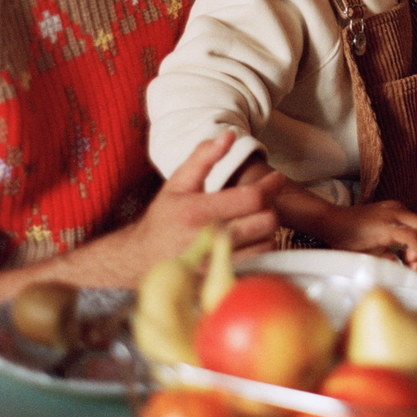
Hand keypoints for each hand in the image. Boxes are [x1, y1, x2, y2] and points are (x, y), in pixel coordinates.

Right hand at [122, 132, 283, 271]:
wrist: (140, 260)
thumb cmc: (163, 218)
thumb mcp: (178, 182)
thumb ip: (204, 157)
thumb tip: (228, 135)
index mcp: (198, 212)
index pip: (252, 198)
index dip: (271, 185)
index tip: (276, 178)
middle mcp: (208, 241)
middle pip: (266, 222)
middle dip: (270, 206)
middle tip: (263, 199)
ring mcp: (215, 265)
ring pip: (266, 244)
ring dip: (266, 230)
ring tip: (254, 219)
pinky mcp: (220, 280)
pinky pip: (257, 265)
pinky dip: (259, 250)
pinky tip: (248, 240)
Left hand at [322, 200, 416, 270]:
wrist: (333, 220)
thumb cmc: (344, 239)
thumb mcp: (364, 257)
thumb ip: (385, 262)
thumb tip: (400, 267)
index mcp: (385, 226)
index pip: (413, 237)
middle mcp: (393, 212)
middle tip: (416, 262)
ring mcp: (394, 207)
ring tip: (408, 256)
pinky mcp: (393, 207)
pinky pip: (411, 220)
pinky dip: (413, 233)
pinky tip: (403, 246)